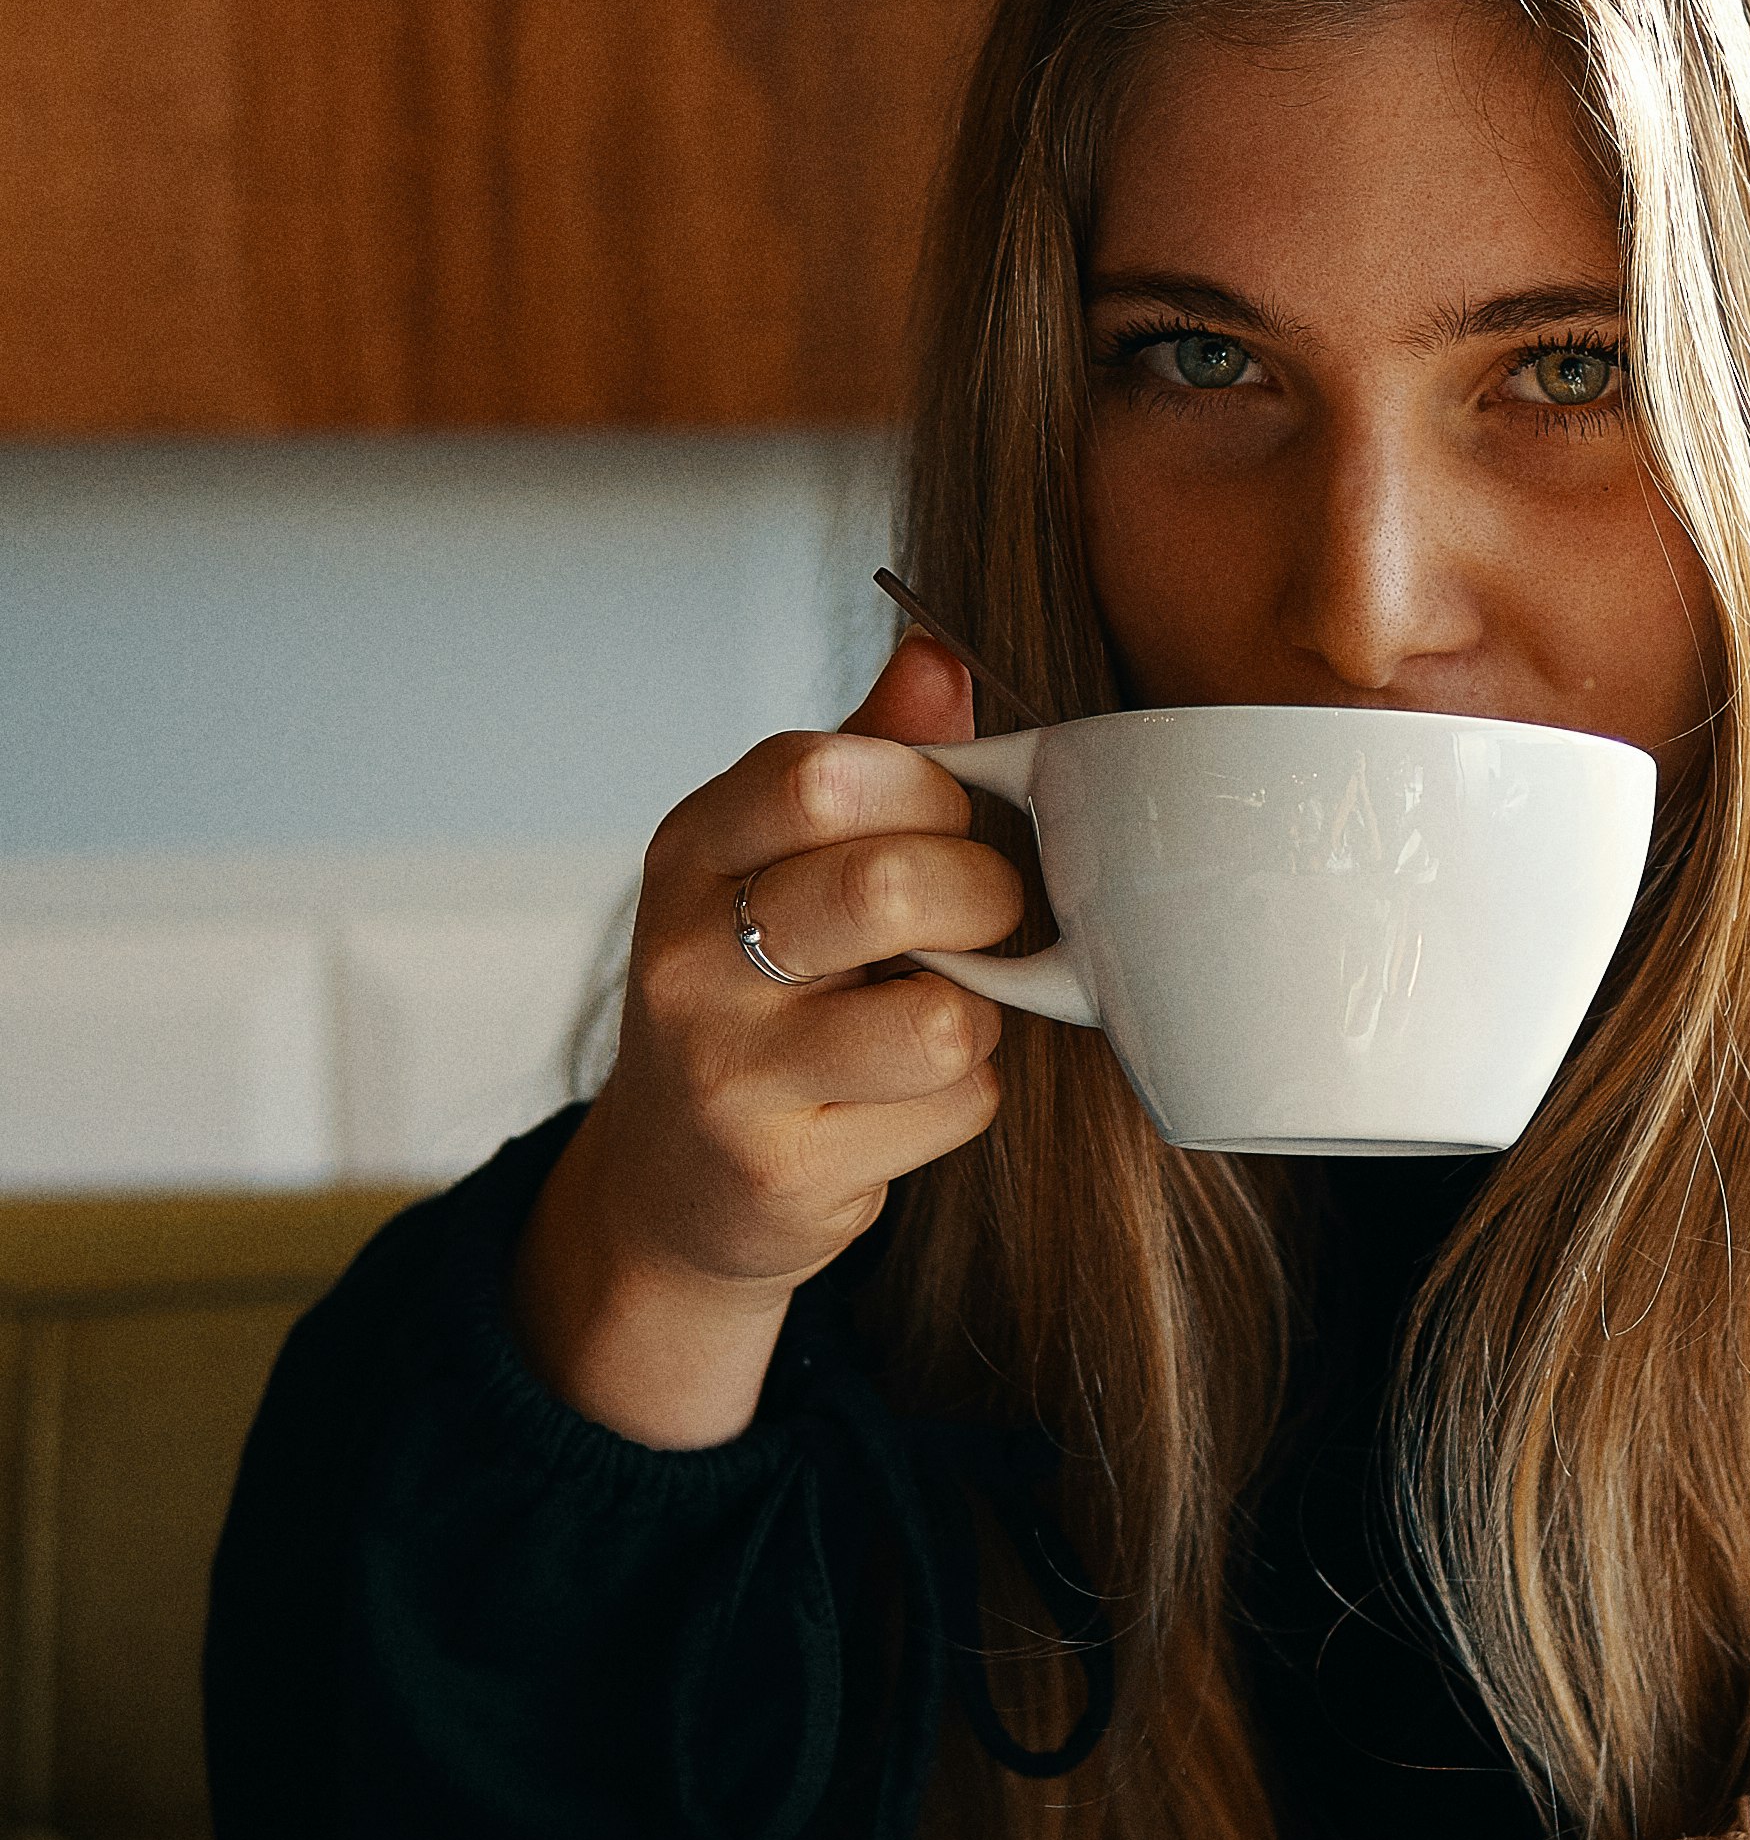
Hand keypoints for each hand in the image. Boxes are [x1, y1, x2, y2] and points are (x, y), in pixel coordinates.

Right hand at [513, 635, 1025, 1447]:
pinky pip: (951, 1107)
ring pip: (942, 1019)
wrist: (675, 1181)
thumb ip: (866, 755)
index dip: (929, 790)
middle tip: (985, 915)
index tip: (947, 821)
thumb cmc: (756, 988)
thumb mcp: (779, 857)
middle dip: (984, 896)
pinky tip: (907, 1092)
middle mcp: (685, 959)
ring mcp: (727, 1075)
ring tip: (937, 1009)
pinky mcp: (783, 1173)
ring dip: (981, 1012)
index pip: (822, 774)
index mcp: (692, 850)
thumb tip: (939, 658)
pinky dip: (964, 1095)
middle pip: (890, 889)